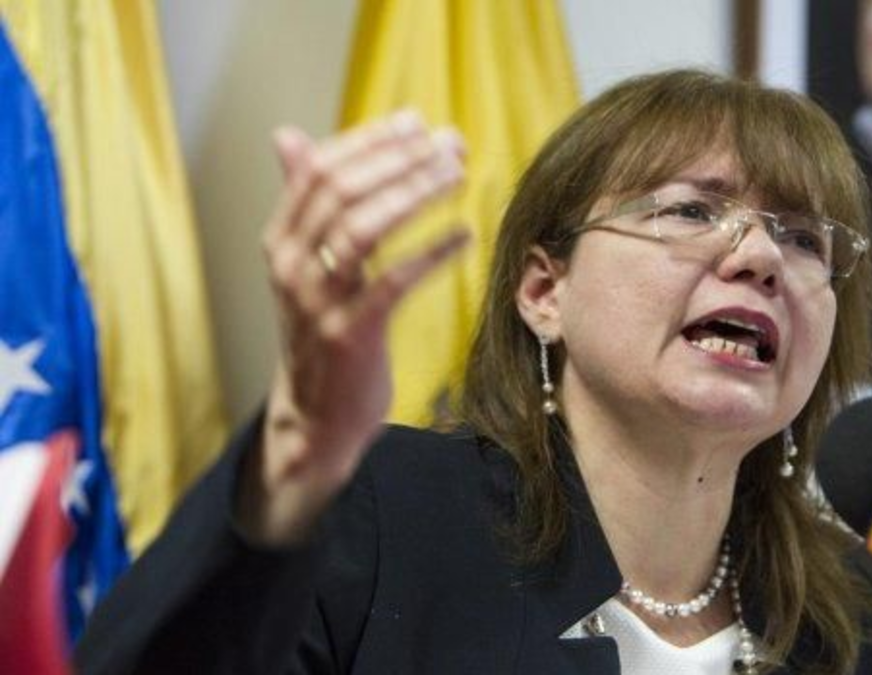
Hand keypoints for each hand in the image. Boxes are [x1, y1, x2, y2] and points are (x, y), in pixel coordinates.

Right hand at [240, 111, 468, 544]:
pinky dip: (431, 253)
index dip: (370, 141)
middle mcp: (289, 265)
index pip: (319, 171)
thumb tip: (287, 135)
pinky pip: (393, 283)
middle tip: (451, 144)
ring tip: (458, 174)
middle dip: (400, 159)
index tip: (417, 122)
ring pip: (362, 227)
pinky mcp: (348, 335)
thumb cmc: (323, 332)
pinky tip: (463, 234)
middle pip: (341, 190)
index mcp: (280, 241)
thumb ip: (305, 203)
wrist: (317, 419)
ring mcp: (315, 301)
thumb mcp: (307, 265)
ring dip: (415, 193)